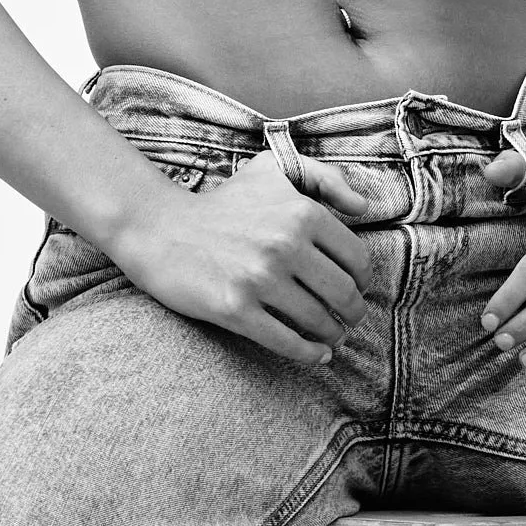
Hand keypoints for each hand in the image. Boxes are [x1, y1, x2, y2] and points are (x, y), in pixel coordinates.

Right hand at [111, 150, 372, 367]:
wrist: (161, 229)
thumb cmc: (223, 202)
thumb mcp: (273, 170)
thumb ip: (324, 178)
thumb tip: (364, 207)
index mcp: (301, 212)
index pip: (357, 258)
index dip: (363, 278)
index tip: (358, 287)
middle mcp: (285, 244)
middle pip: (343, 293)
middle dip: (353, 311)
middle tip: (350, 317)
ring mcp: (259, 279)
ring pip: (318, 320)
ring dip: (333, 333)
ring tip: (332, 335)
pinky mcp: (236, 309)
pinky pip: (286, 341)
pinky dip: (309, 353)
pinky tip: (318, 355)